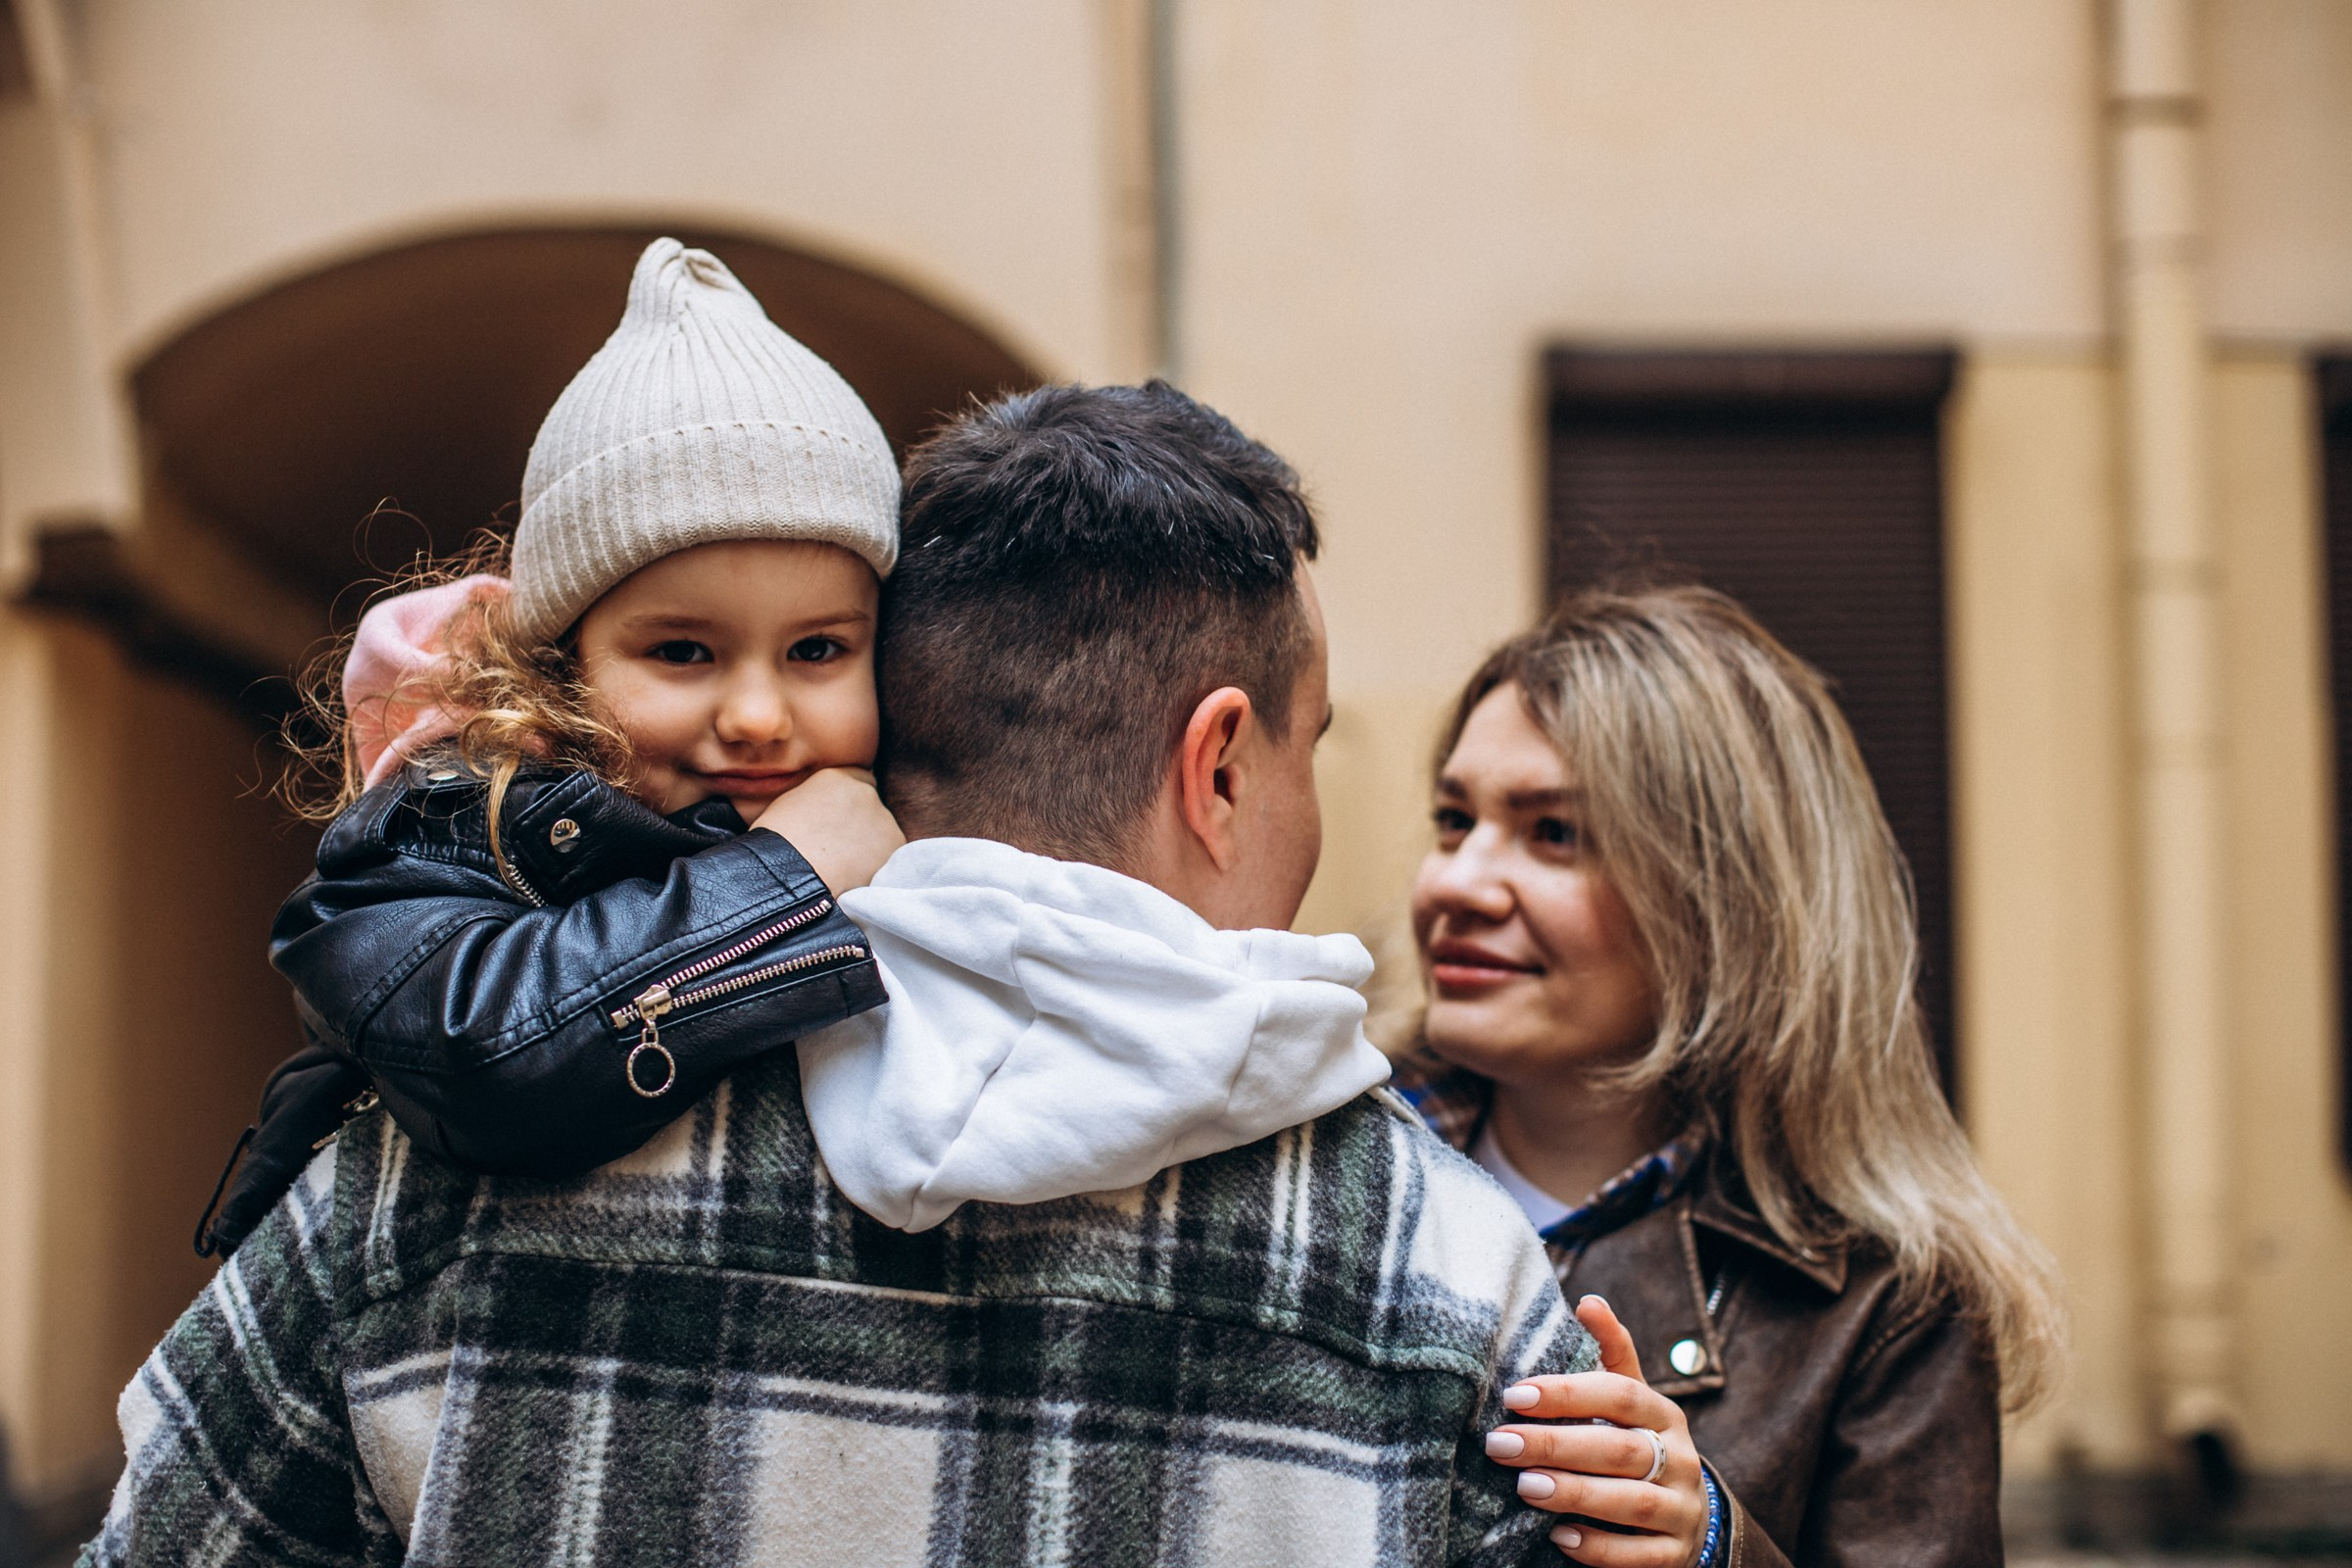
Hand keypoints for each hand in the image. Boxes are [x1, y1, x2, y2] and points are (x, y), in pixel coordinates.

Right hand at [751, 767, 904, 895]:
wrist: (790, 876)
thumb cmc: (775, 845)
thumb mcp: (787, 808)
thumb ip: (814, 802)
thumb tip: (818, 813)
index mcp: (837, 778)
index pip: (858, 780)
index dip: (850, 803)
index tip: (841, 821)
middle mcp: (865, 793)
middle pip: (871, 808)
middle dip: (861, 826)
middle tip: (841, 850)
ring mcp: (883, 820)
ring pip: (882, 834)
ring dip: (870, 848)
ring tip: (845, 870)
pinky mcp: (895, 847)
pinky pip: (889, 858)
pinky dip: (877, 869)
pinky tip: (856, 880)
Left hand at [1484, 1295, 1711, 1565]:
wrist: (1687, 1516)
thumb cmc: (1639, 1444)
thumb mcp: (1629, 1401)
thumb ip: (1609, 1353)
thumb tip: (1587, 1300)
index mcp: (1663, 1414)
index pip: (1621, 1394)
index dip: (1568, 1393)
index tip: (1514, 1394)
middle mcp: (1680, 1459)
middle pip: (1620, 1449)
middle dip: (1556, 1445)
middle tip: (1500, 1444)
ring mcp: (1682, 1509)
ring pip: (1633, 1502)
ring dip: (1576, 1494)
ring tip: (1525, 1488)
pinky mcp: (1676, 1554)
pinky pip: (1639, 1556)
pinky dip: (1599, 1548)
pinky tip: (1559, 1537)